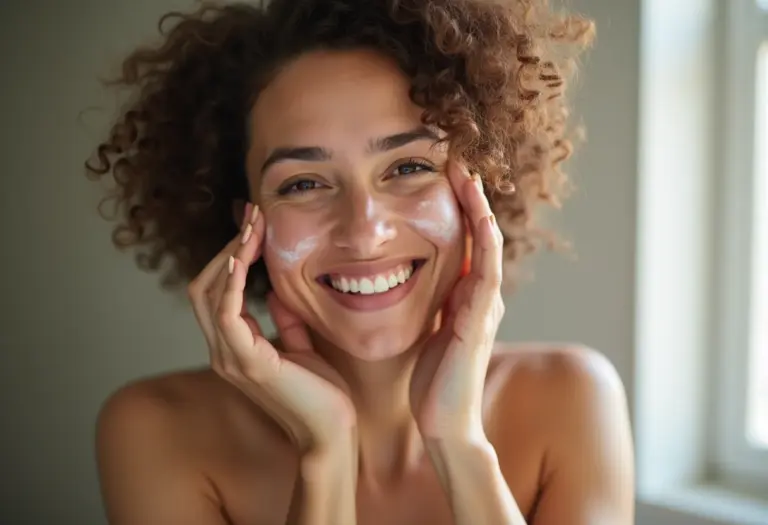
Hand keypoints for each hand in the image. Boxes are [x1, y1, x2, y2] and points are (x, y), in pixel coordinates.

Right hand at [188, 204, 355, 451]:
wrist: (332, 432)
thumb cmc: (321, 393)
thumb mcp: (301, 346)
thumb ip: (284, 320)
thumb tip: (277, 291)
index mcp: (233, 347)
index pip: (216, 291)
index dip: (230, 255)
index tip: (253, 225)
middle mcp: (223, 351)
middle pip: (204, 286)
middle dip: (227, 246)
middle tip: (252, 215)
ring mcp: (230, 358)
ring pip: (209, 294)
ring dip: (230, 255)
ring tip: (252, 227)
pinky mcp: (248, 363)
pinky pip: (226, 314)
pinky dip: (230, 282)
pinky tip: (243, 256)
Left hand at [409, 161, 504, 440]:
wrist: (444, 421)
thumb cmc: (430, 380)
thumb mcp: (424, 330)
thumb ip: (424, 305)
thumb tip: (400, 282)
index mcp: (464, 294)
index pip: (461, 239)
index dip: (454, 206)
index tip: (437, 173)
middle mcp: (479, 292)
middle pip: (477, 232)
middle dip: (467, 195)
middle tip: (454, 158)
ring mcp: (485, 303)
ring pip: (485, 242)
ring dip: (477, 206)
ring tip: (465, 171)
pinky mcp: (481, 317)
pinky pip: (486, 268)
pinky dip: (483, 239)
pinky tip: (478, 214)